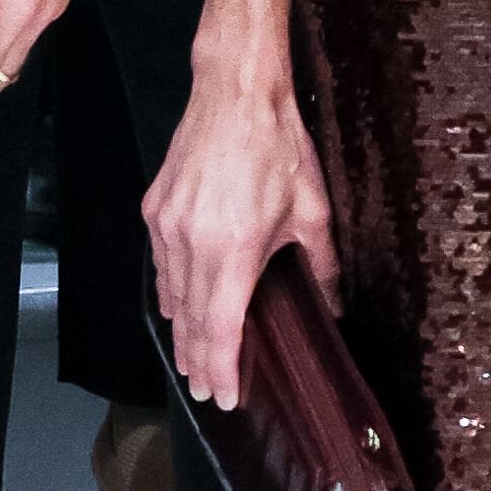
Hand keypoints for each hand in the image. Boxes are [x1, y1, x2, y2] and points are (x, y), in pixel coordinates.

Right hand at [145, 46, 337, 408]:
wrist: (235, 92)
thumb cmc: (277, 147)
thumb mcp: (312, 210)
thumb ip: (321, 264)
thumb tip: (334, 304)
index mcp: (233, 250)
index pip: (220, 329)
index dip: (221, 370)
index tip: (224, 397)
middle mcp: (191, 244)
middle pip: (189, 322)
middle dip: (197, 362)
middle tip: (206, 390)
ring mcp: (167, 227)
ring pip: (170, 296)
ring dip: (182, 331)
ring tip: (194, 358)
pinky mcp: (155, 210)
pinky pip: (161, 266)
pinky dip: (171, 292)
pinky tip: (180, 306)